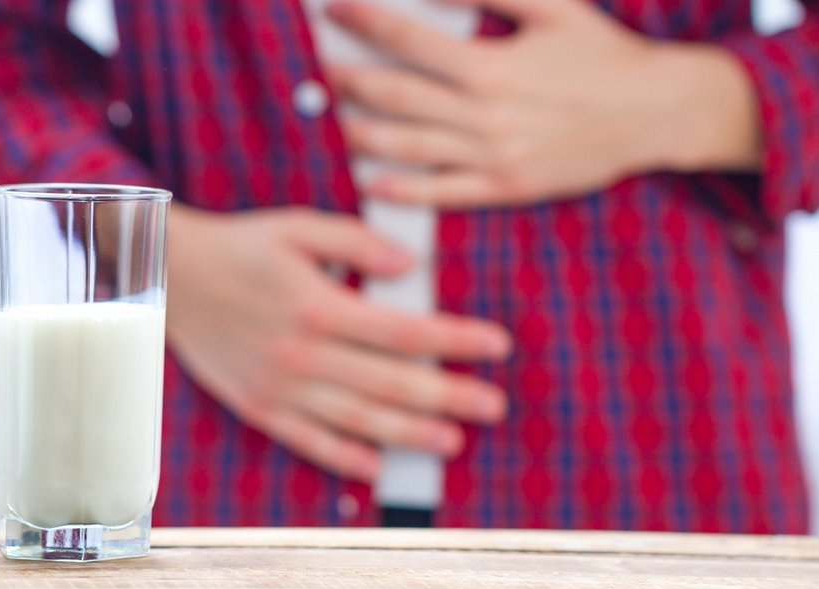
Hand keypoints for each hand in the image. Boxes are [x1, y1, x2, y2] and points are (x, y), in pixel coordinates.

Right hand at [166, 205, 511, 481]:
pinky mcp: (258, 404)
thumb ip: (356, 243)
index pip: (405, 332)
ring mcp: (281, 385)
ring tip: (452, 442)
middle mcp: (304, 353)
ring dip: (408, 433)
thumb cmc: (240, 246)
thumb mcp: (297, 227)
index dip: (456, 340)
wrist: (171, 277)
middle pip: (391, 382)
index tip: (496, 346)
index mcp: (319, 305)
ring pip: (357, 418)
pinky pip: (306, 438)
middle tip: (494, 406)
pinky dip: (342, 456)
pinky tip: (375, 467)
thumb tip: (410, 265)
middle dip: (449, 396)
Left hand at [325, 0, 761, 207]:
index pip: (408, 39)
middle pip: (394, 96)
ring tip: (326, 122)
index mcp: (490, 66)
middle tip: (310, 71)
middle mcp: (482, 114)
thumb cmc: (604, 57)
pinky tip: (371, 182)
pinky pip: (442, 193)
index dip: (363, 21)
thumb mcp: (556, 9)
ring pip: (407, 147)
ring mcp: (491, 155)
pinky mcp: (504, 186)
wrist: (656, 114)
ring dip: (359, 134)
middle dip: (345, 79)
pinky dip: (403, 189)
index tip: (330, 9)